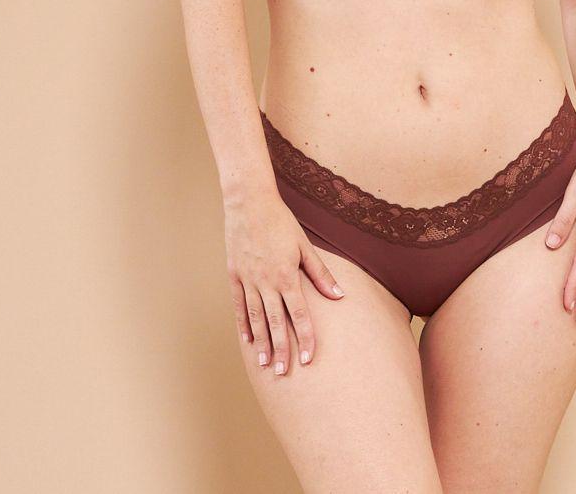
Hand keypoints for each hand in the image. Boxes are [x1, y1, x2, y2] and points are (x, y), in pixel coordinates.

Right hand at [223, 189, 344, 374]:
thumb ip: (320, 274)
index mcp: (287, 276)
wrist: (249, 203)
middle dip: (281, 350)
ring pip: (255, 318)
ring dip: (261, 343)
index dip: (306, 338)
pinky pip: (238, 306)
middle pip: (276, 323)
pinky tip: (247, 340)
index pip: (299, 315)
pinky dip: (243, 324)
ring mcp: (248, 280)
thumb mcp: (304, 246)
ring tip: (264, 364)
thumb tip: (340, 295)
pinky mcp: (234, 275)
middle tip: (283, 373)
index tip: (310, 359)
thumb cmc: (281, 222)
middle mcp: (266, 282)